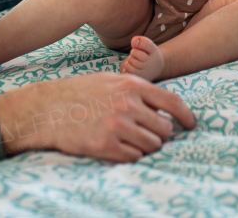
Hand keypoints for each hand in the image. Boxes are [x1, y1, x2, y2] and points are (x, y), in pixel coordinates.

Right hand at [0, 73, 194, 159]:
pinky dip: (131, 155)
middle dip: (160, 134)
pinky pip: (134, 157)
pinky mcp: (106, 146)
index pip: (172, 102)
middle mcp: (128, 105)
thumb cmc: (79, 93)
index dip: (186, 116)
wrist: (46, 108)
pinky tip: (118, 147)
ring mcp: (117, 127)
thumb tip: (161, 105)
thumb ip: (136, 90)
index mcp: (132, 86)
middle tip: (146, 134)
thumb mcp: (110, 81)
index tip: (191, 125)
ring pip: (152, 146)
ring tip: (128, 140)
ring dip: (146, 146)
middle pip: (164, 129)